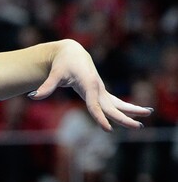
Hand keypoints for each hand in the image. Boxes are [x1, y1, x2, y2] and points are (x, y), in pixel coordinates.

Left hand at [31, 40, 151, 130]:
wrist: (72, 52)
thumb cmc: (62, 64)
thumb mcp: (54, 75)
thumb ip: (46, 87)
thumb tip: (33, 95)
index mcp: (88, 84)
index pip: (94, 105)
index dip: (100, 117)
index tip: (107, 129)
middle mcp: (98, 88)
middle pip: (112, 107)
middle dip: (124, 118)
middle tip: (137, 127)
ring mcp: (101, 90)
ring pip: (118, 104)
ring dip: (133, 110)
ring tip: (149, 114)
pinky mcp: (101, 92)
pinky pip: (116, 103)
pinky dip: (127, 108)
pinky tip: (138, 115)